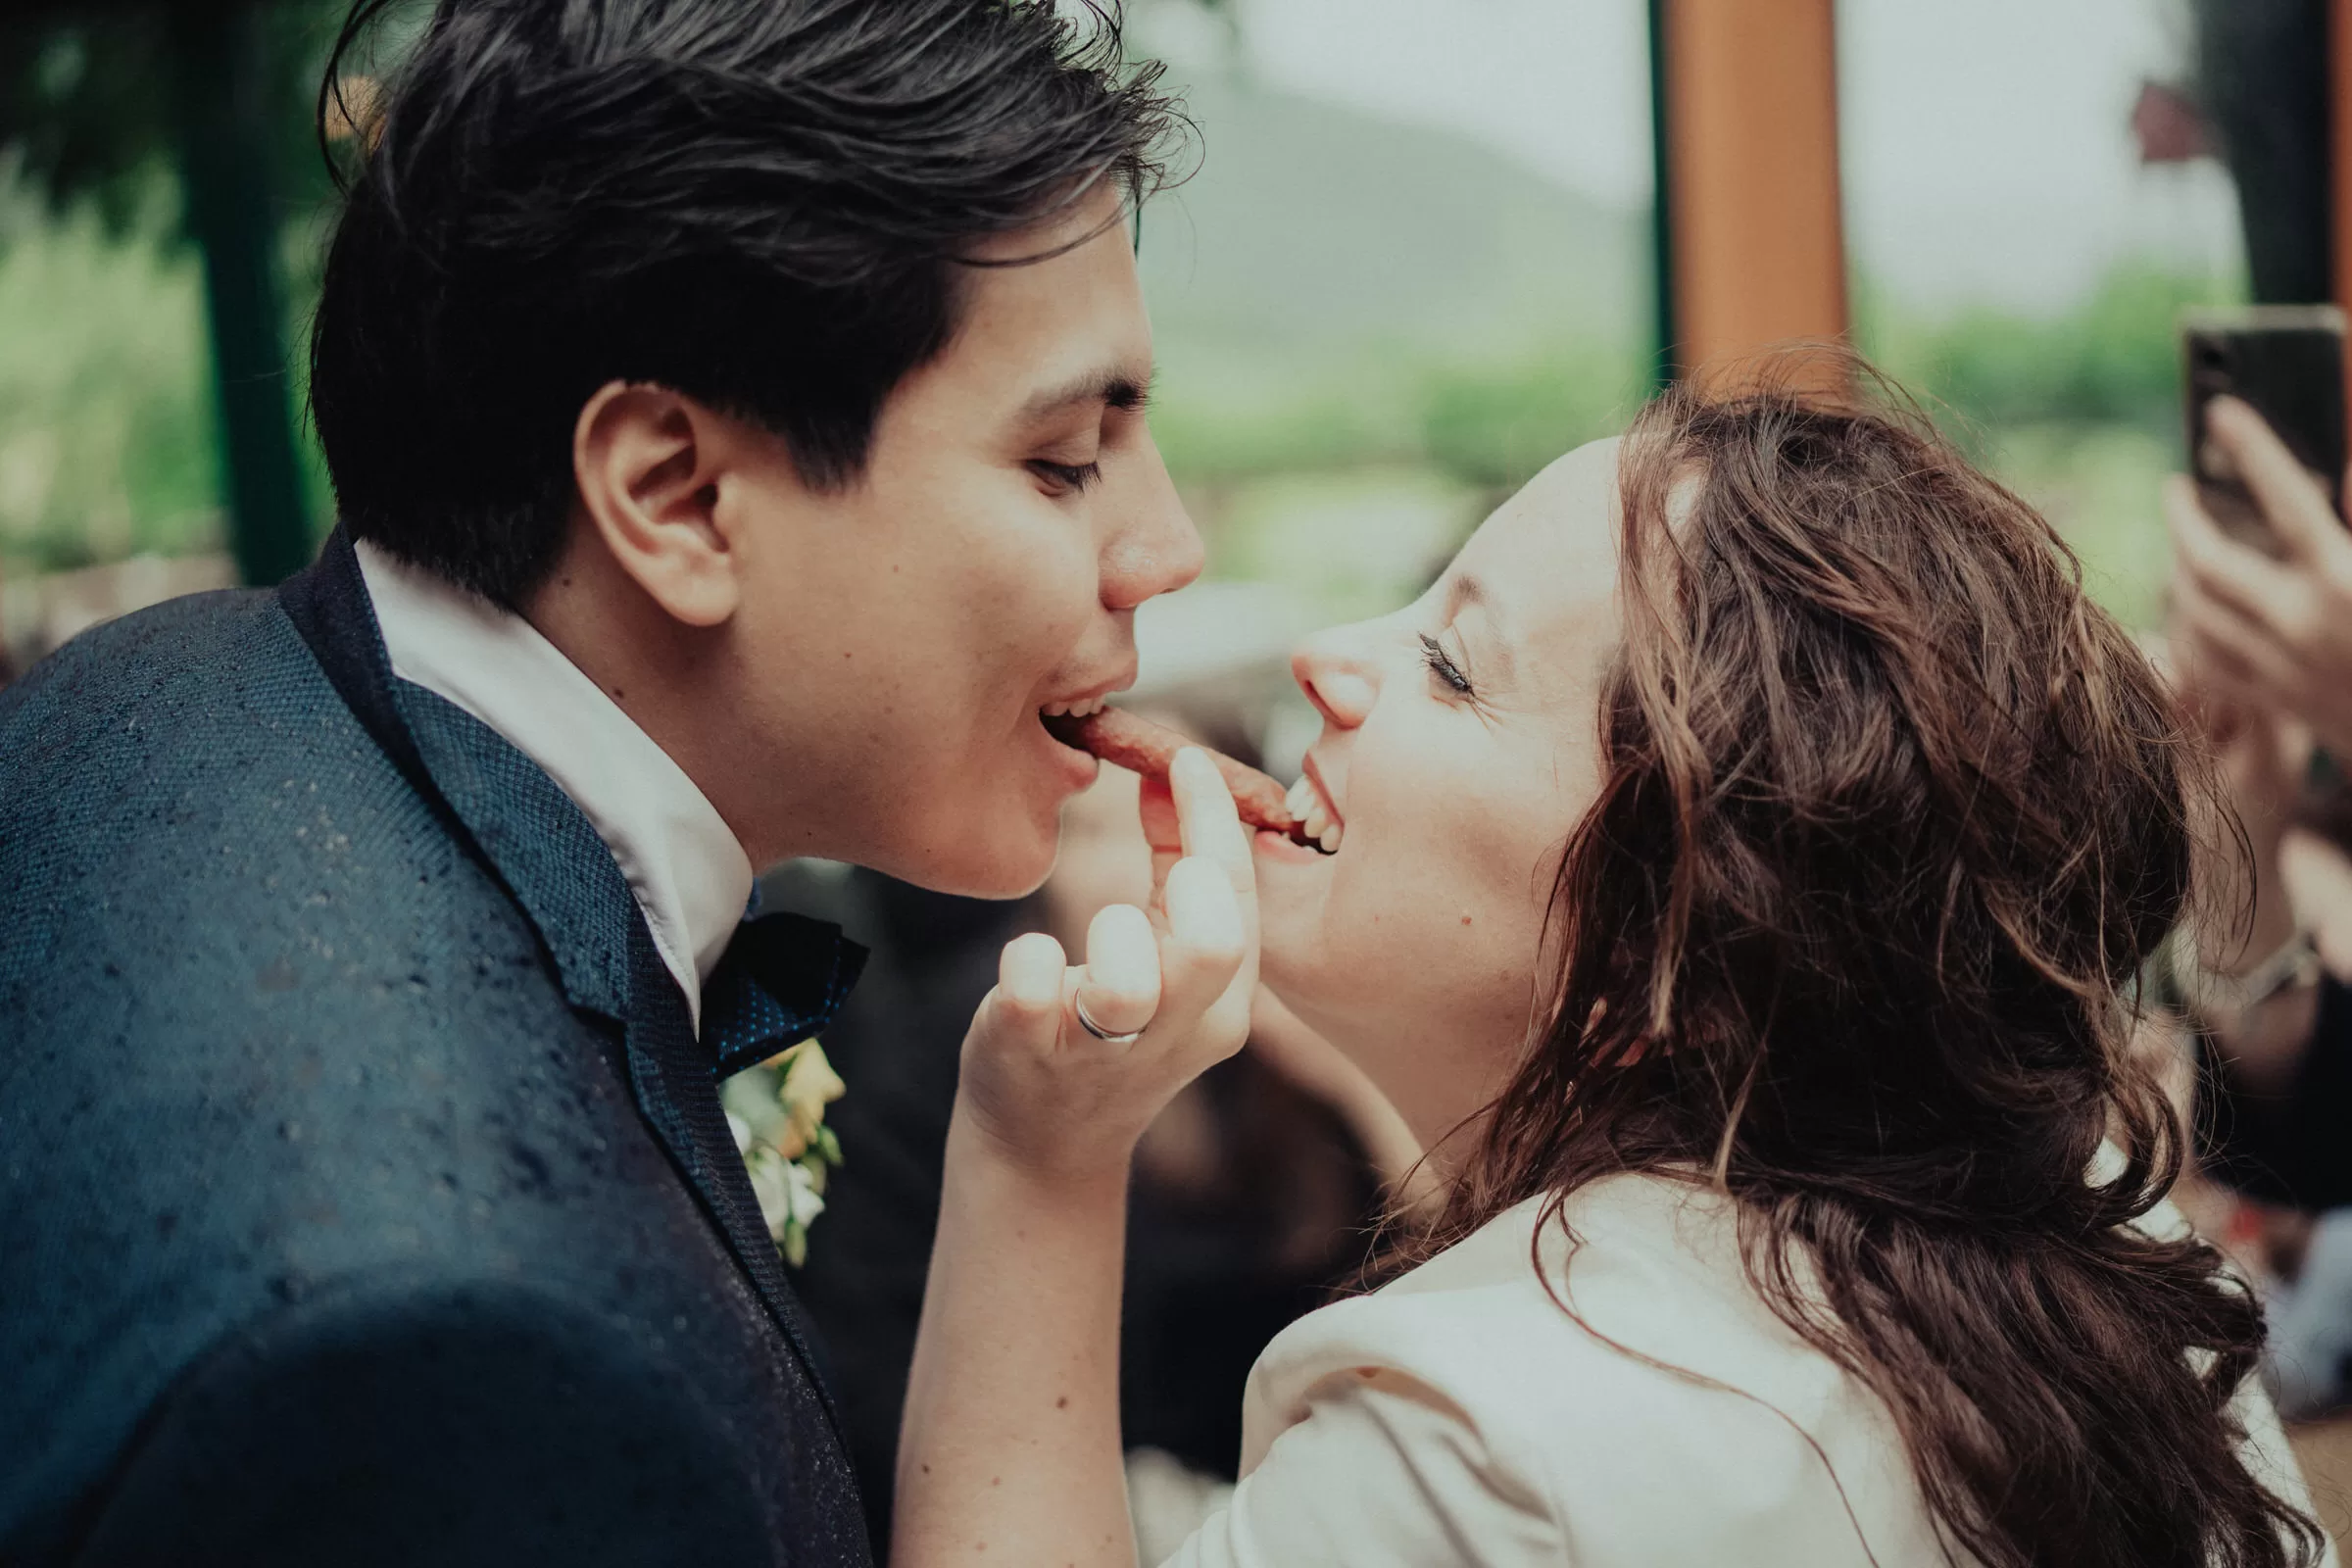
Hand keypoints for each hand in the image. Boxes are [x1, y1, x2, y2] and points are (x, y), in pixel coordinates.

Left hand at [954, 748, 1256, 1180]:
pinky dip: (1028, 959)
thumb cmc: (1103, 1027)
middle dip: (1189, 880)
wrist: (1044, 1145)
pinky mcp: (1031, 1054)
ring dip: (1111, 934)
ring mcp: (1102, 1051)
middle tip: (1159, 870)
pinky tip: (1028, 963)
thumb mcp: (1160, 956)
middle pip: (1214, 945)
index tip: (1182, 759)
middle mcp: (1176, 1033)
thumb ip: (1173, 865)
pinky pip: (1034, 990)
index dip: (1213, 816)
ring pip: (1128, 982)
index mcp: (1224, 1006)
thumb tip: (1172, 770)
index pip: (1238, 898)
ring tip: (1094, 937)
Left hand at [2168, 395, 2351, 758]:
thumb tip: (2344, 472)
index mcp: (2345, 581)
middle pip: (2209, 561)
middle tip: (2176, 485)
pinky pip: (2203, 660)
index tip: (2221, 410)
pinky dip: (2187, 625)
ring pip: (2195, 610)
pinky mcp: (2275, 703)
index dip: (2254, 449)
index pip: (2287, 500)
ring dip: (2178, 568)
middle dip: (2182, 517)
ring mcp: (2282, 668)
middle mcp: (2304, 624)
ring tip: (2181, 539)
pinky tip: (2190, 603)